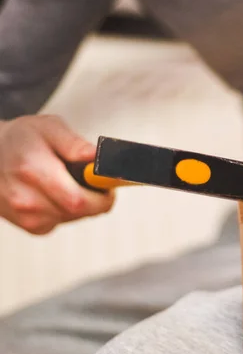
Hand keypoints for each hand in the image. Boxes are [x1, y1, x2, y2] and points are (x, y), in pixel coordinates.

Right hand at [0, 115, 114, 234]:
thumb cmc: (22, 139)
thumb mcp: (49, 128)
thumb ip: (74, 143)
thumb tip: (97, 156)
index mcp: (33, 170)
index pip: (78, 200)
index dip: (102, 196)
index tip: (109, 186)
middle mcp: (26, 199)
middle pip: (80, 211)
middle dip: (97, 198)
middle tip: (96, 181)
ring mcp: (26, 216)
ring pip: (74, 217)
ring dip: (82, 203)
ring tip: (70, 181)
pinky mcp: (29, 226)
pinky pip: (63, 221)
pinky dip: (68, 209)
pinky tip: (57, 193)